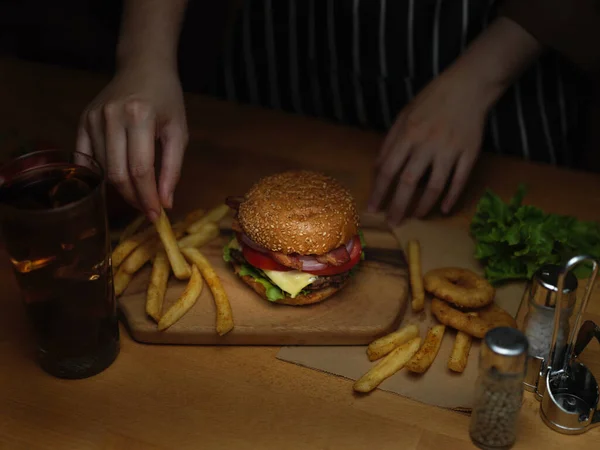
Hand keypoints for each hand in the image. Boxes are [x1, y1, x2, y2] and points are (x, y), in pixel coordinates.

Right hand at [77, 64, 187, 221]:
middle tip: (147, 210)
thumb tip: (165, 203)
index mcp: (140, 116)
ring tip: (138, 194)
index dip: (147, 198)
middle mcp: (111, 116)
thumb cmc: (166, 100)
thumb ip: (173, 169)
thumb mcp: (178, 131)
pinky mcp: (82, 120)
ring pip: (103, 170)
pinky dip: (99, 176)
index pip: (141, 170)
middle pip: (118, 174)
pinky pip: (85, 159)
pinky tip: (115, 182)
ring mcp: (92, 118)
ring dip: (121, 189)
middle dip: (134, 199)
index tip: (156, 216)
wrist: (143, 67)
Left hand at [368, 67, 490, 224]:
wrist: (469, 86)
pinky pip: (460, 181)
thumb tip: (377, 169)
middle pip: (409, 182)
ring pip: (435, 186)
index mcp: (409, 134)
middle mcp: (428, 144)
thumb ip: (390, 142)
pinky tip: (444, 209)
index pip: (389, 170)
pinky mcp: (470, 153)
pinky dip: (452, 197)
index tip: (372, 209)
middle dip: (398, 206)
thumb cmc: (432, 100)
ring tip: (415, 217)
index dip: (379, 192)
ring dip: (423, 206)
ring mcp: (450, 150)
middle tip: (392, 223)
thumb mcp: (404, 115)